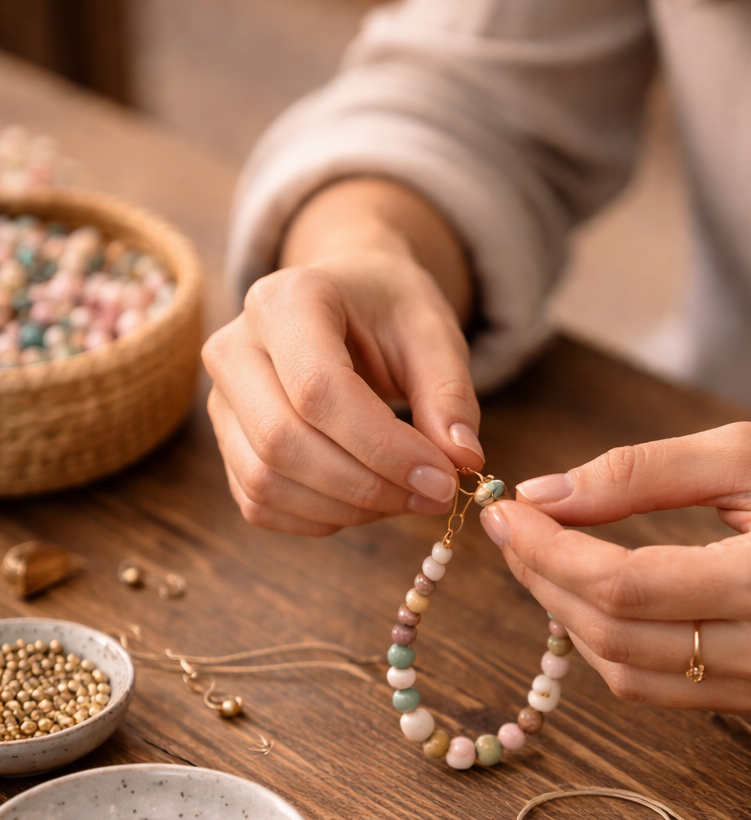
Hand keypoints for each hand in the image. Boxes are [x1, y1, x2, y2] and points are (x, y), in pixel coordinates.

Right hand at [204, 181, 480, 535]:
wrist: (345, 300)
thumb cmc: (388, 312)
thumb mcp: (433, 333)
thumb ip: (449, 394)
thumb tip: (461, 460)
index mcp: (286, 301)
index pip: (319, 390)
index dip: (383, 447)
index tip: (442, 478)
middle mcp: (235, 348)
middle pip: (283, 441)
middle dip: (366, 485)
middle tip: (433, 496)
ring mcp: (221, 400)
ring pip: (265, 481)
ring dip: (345, 509)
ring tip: (405, 497)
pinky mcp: (226, 443)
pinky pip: (259, 503)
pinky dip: (319, 518)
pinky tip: (367, 502)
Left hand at [478, 422, 750, 712]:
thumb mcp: (750, 450)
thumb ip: (637, 473)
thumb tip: (542, 495)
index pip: (626, 587)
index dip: (549, 552)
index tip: (506, 510)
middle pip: (617, 638)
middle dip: (547, 582)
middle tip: (515, 529)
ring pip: (630, 675)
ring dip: (571, 619)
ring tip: (546, 558)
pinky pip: (664, 690)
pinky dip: (614, 646)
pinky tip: (595, 598)